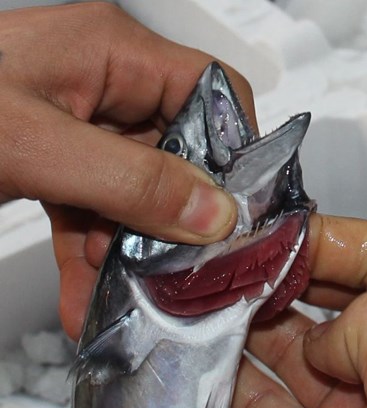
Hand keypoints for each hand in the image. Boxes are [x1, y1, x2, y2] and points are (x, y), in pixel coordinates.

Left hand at [0, 3, 253, 336]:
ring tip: (127, 302)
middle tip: (185, 274)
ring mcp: (74, 124)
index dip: (235, 151)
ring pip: (138, 193)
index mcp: (106, 50)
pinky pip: (93, 212)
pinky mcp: (50, 161)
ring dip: (133, 254)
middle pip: (180, 154)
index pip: (213, 90)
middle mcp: (99, 81)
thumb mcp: (31, 146)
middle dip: (178, 223)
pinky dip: (93, 258)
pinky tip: (87, 299)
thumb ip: (129, 180)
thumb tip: (213, 213)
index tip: (238, 214)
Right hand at [160, 216, 366, 407]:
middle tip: (241, 263)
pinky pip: (272, 406)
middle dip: (297, 279)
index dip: (352, 244)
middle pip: (350, 307)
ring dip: (262, 325)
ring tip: (213, 300)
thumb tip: (336, 329)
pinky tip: (209, 361)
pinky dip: (242, 381)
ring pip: (305, 351)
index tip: (294, 234)